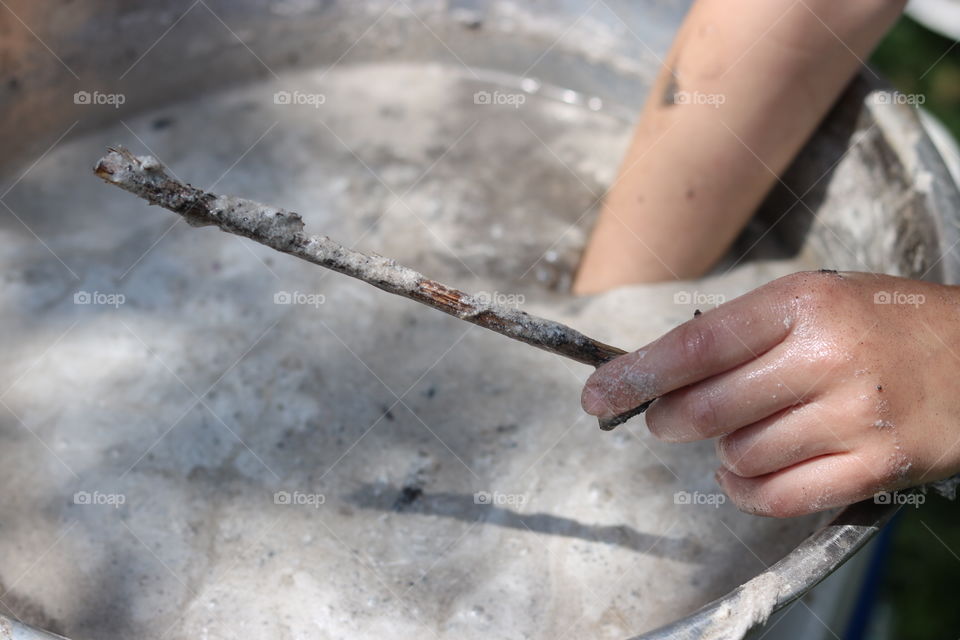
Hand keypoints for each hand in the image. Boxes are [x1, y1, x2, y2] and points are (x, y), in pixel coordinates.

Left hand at [581, 271, 959, 516]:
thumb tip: (661, 375)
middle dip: (666, 419)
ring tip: (734, 435)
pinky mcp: (876, 467)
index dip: (635, 374)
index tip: (597, 395)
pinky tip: (741, 474)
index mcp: (802, 304)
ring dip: (719, 452)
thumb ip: (741, 335)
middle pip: (707, 408)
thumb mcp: (814, 301)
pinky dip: (744, 492)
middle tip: (662, 418)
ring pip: (740, 454)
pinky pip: (779, 496)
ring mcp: (855, 417)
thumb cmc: (884, 323)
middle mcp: (827, 358)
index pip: (695, 347)